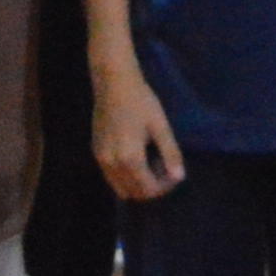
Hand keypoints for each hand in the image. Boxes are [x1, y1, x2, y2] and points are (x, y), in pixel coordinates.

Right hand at [90, 61, 184, 203]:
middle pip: (134, 193)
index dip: (165, 186)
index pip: (149, 189)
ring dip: (137, 184)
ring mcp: (101, 159)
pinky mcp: (96, 151)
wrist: (113, 82)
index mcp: (130, 158)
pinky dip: (125, 176)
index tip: (175, 173)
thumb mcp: (160, 126)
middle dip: (152, 187)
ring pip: (120, 187)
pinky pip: (111, 176)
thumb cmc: (140, 101)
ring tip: (151, 165)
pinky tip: (136, 158)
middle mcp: (112, 164)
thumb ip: (170, 153)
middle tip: (165, 170)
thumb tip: (179, 176)